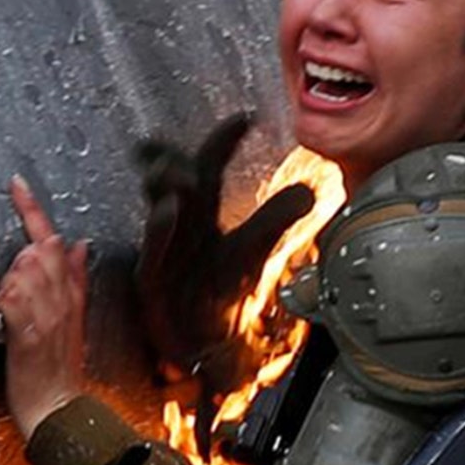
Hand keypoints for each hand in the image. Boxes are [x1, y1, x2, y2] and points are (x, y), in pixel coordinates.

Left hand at [0, 175, 91, 439]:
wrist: (60, 410)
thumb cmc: (58, 369)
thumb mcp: (73, 320)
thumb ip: (74, 280)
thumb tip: (77, 243)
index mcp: (71, 294)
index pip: (53, 241)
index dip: (33, 210)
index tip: (16, 184)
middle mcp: (62, 299)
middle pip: (39, 249)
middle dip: (19, 256)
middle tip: (11, 295)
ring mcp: (46, 315)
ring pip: (23, 270)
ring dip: (8, 284)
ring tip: (7, 315)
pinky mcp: (28, 333)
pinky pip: (11, 299)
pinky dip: (2, 301)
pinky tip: (3, 317)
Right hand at [133, 113, 315, 391]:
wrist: (204, 347)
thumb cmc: (220, 293)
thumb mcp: (253, 252)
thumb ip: (275, 218)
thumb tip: (311, 188)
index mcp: (203, 215)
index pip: (210, 168)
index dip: (224, 142)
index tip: (244, 117)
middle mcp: (180, 228)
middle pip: (176, 183)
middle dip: (174, 159)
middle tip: (180, 140)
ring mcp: (163, 253)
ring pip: (160, 212)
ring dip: (166, 188)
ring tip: (177, 174)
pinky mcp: (153, 282)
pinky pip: (152, 254)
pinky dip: (159, 233)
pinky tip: (166, 212)